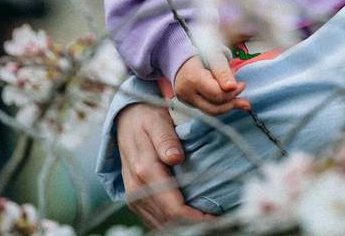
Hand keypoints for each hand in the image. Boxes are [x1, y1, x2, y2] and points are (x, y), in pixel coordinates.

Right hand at [117, 103, 214, 227]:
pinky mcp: (135, 200)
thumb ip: (166, 139)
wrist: (125, 120)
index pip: (174, 208)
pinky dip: (173, 222)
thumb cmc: (146, 119)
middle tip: (219, 219)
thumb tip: (175, 158)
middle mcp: (137, 189)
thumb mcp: (157, 121)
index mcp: (145, 170)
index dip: (197, 218)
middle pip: (169, 221)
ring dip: (184, 225)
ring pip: (162, 224)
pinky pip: (154, 220)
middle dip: (195, 224)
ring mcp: (134, 197)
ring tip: (208, 219)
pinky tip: (190, 216)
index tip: (217, 216)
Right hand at [173, 55, 251, 115]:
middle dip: (232, 102)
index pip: (216, 94)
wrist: (184, 54)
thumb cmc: (201, 51)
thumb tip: (231, 87)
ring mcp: (185, 99)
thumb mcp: (214, 56)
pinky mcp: (188, 103)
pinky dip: (220, 105)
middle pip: (214, 107)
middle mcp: (186, 92)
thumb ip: (223, 72)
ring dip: (228, 106)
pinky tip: (230, 100)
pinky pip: (207, 109)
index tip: (242, 84)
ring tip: (242, 101)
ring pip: (211, 111)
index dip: (232, 92)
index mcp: (192, 78)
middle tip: (242, 91)